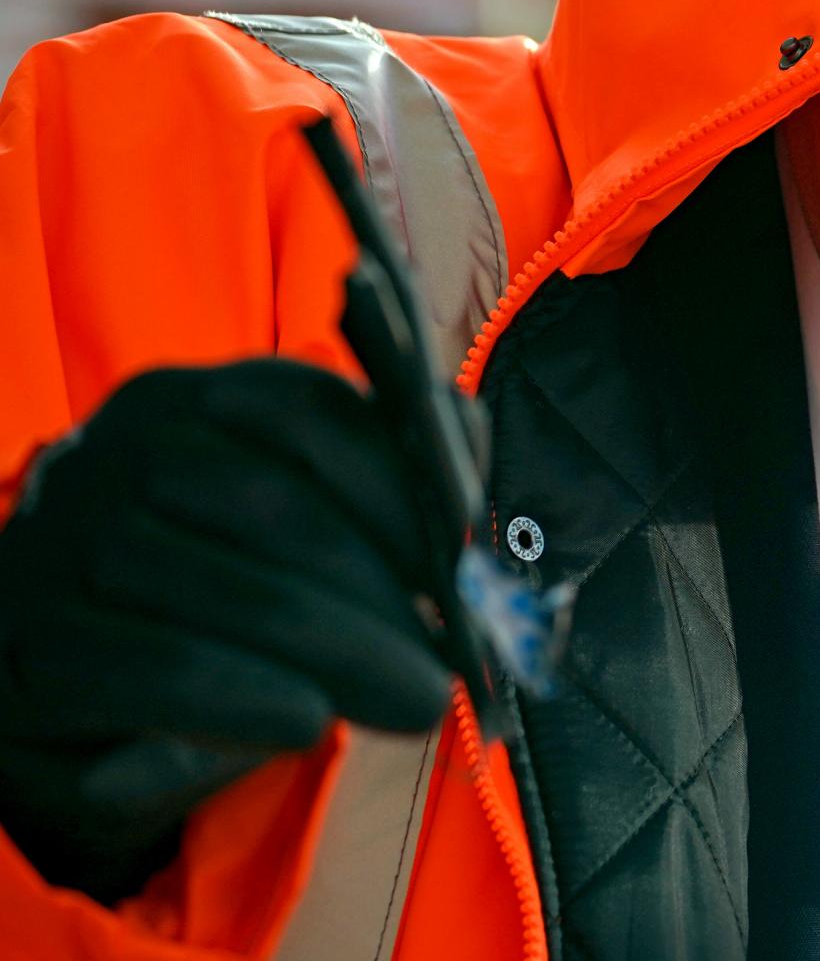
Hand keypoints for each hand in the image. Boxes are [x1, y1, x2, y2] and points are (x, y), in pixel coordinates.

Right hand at [0, 360, 453, 900]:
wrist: (78, 715)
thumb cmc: (216, 604)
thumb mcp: (292, 531)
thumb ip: (381, 475)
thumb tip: (466, 430)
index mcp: (186, 403)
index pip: (305, 413)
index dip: (399, 484)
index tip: (469, 554)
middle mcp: (111, 456)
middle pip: (270, 506)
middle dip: (382, 588)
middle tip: (455, 660)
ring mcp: (56, 548)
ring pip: (222, 589)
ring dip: (338, 650)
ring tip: (414, 699)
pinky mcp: (26, 649)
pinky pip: (156, 669)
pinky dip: (246, 694)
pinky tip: (307, 720)